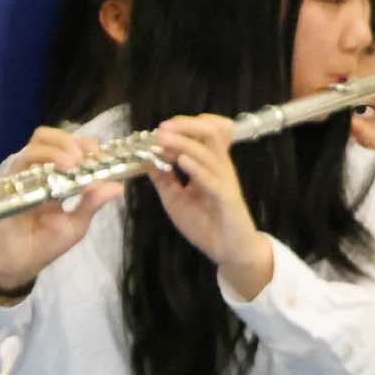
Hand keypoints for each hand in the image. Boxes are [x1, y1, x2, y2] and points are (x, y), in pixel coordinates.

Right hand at [0, 129, 125, 291]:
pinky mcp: (7, 184)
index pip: (68, 147)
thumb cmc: (47, 243)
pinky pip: (20, 164)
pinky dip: (41, 163)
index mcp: (56, 177)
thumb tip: (118, 186)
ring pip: (35, 145)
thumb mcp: (77, 223)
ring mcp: (22, 176)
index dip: (84, 144)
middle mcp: (38, 171)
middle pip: (48, 137)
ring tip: (73, 163)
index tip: (99, 154)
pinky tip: (57, 173)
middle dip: (70, 140)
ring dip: (57, 149)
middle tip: (86, 154)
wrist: (20, 263)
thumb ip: (93, 203)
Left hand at [144, 115, 273, 298]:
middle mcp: (220, 167)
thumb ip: (163, 178)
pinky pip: (213, 180)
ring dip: (183, 143)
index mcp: (210, 164)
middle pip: (210, 133)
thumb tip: (145, 159)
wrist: (228, 249)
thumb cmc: (206, 223)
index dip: (184, 125)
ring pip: (208, 152)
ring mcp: (224, 182)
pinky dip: (196, 169)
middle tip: (161, 129)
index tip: (160, 130)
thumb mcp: (176, 198)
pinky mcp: (226, 199)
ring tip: (162, 140)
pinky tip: (181, 161)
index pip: (205, 132)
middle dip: (185, 126)